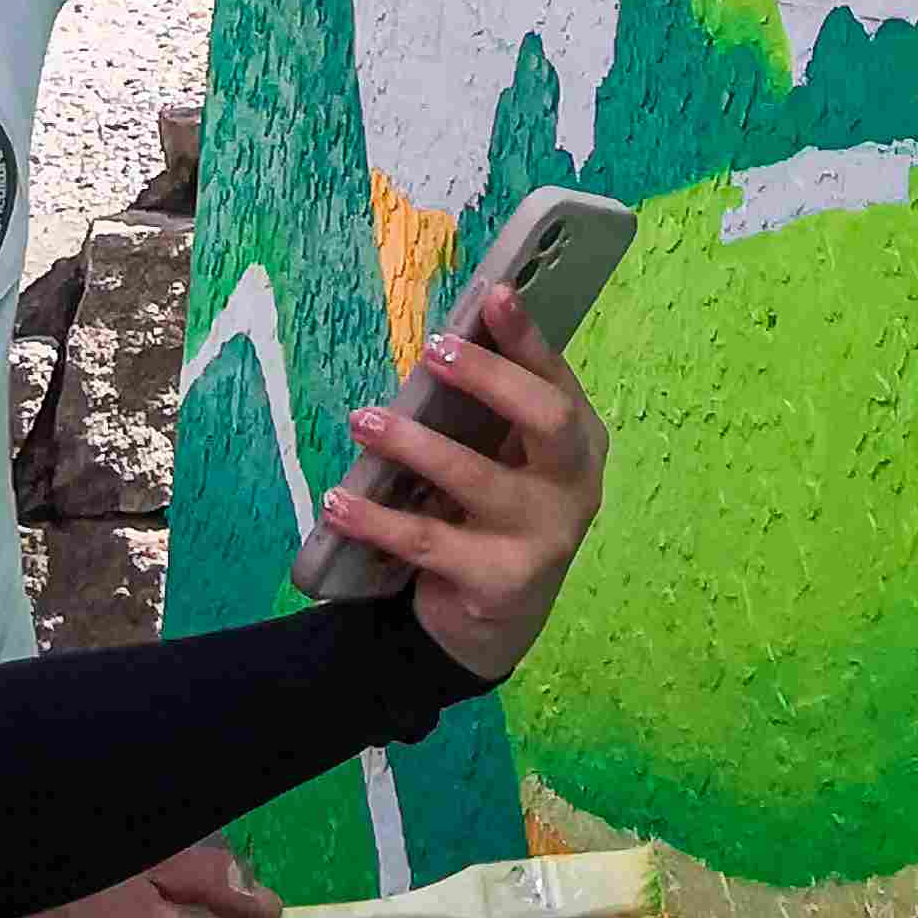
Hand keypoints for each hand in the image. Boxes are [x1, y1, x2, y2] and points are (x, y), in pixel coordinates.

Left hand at [309, 287, 608, 684]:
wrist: (494, 622)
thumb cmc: (491, 516)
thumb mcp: (501, 460)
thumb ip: (486, 414)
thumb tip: (439, 345)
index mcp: (578, 441)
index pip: (556, 378)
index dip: (527, 337)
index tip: (494, 295)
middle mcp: (575, 485)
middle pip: (547, 419)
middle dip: (489, 378)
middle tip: (432, 353)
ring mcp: (545, 537)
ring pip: (478, 480)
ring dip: (414, 445)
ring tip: (363, 421)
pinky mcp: (503, 583)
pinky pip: (430, 543)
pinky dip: (378, 520)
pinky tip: (339, 502)